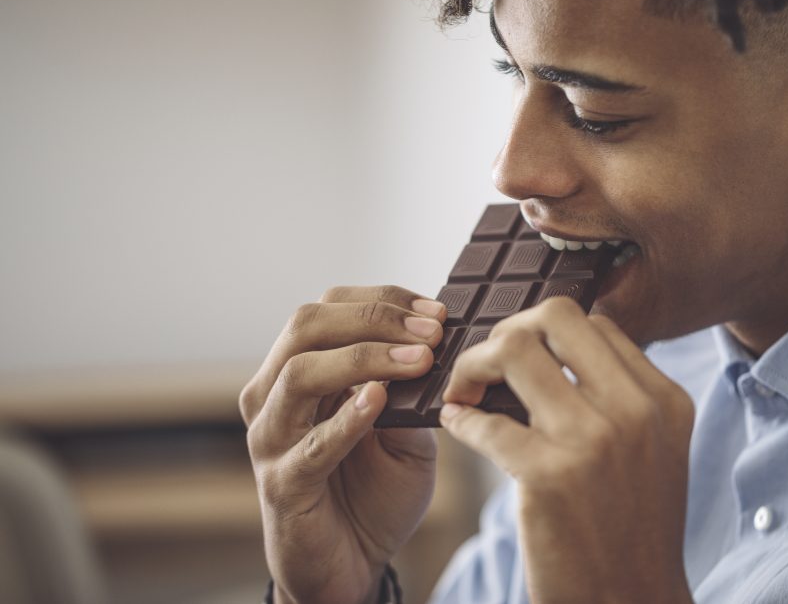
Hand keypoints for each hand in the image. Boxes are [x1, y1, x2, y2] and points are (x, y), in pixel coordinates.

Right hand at [239, 285, 445, 603]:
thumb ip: (409, 391)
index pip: (329, 309)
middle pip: (306, 326)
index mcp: (301, 370)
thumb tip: (437, 345)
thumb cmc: (374, 492)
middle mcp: (275, 395)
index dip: (383, 301)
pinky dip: (345, 418)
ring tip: (417, 360)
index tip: (436, 311)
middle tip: (431, 331)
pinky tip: (378, 400)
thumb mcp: (404, 431)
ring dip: (363, 358)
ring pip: (299, 374)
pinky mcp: (282, 484)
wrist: (352, 565)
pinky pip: (310, 445)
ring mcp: (271, 438)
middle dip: (373, 319)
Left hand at [439, 297, 694, 603]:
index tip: (518, 357)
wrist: (629, 603)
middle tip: (486, 365)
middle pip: (556, 317)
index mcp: (663, 400)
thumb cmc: (629, 532)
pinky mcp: (548, 476)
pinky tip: (457, 426)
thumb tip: (549, 354)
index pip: (595, 323)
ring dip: (474, 365)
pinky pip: (483, 419)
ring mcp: (593, 440)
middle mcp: (635, 410)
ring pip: (514, 349)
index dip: (545, 331)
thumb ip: (617, 400)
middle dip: (507, 330)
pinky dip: (460, 418)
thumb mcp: (650, 453)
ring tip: (464, 391)